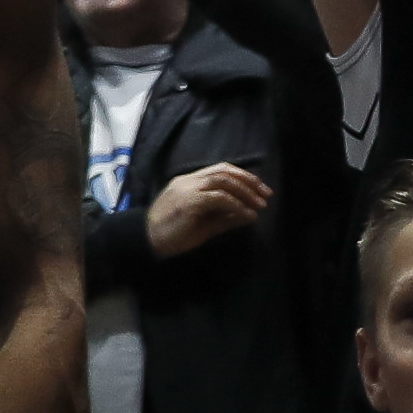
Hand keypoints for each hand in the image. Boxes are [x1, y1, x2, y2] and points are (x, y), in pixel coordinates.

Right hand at [144, 161, 273, 257]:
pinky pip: (219, 198)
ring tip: (259, 206)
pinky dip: (237, 205)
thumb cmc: (172, 234)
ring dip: (245, 192)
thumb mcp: (204, 224)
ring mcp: (187, 189)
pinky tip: (247, 215)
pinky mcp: (190, 202)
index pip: (221, 170)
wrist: (146, 242)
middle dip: (250, 182)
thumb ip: (225, 216)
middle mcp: (188, 181)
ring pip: (223, 181)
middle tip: (266, 196)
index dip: (244, 177)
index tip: (260, 190)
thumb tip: (250, 214)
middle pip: (225, 171)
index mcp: (189, 182)